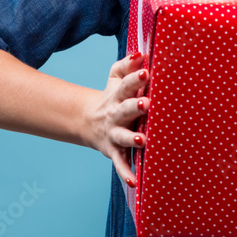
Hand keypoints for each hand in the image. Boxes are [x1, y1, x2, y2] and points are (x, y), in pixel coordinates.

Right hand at [82, 52, 150, 186]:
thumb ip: (127, 65)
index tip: (146, 72)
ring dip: (132, 138)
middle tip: (147, 103)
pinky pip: (120, 163)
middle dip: (135, 106)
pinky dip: (126, 173)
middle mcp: (115, 114)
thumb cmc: (112, 95)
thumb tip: (141, 53)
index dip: (135, 78)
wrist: (89, 120)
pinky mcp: (113, 151)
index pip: (127, 84)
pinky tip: (135, 183)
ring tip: (143, 139)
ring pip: (123, 137)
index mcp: (118, 94)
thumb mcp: (115, 77)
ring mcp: (114, 133)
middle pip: (125, 109)